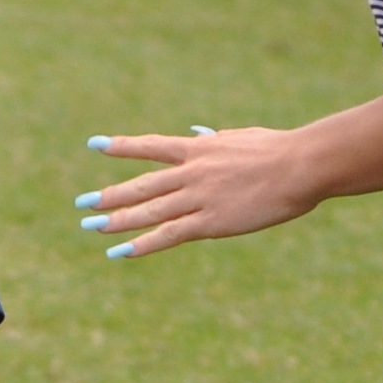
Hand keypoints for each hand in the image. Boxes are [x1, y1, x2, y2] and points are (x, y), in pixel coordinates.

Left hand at [76, 125, 323, 259]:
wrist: (300, 166)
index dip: (122, 147)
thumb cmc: (278, 150)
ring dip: (117, 220)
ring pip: (148, 210)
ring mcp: (197, 198)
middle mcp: (190, 172)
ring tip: (90, 226)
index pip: (151, 147)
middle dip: (110, 195)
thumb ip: (215, 139)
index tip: (95, 145)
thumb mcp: (240, 137)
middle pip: (141, 185)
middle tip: (82, 203)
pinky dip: (142, 244)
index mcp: (198, 149)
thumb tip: (198, 131)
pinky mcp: (209, 222)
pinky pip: (168, 235)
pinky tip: (121, 251)